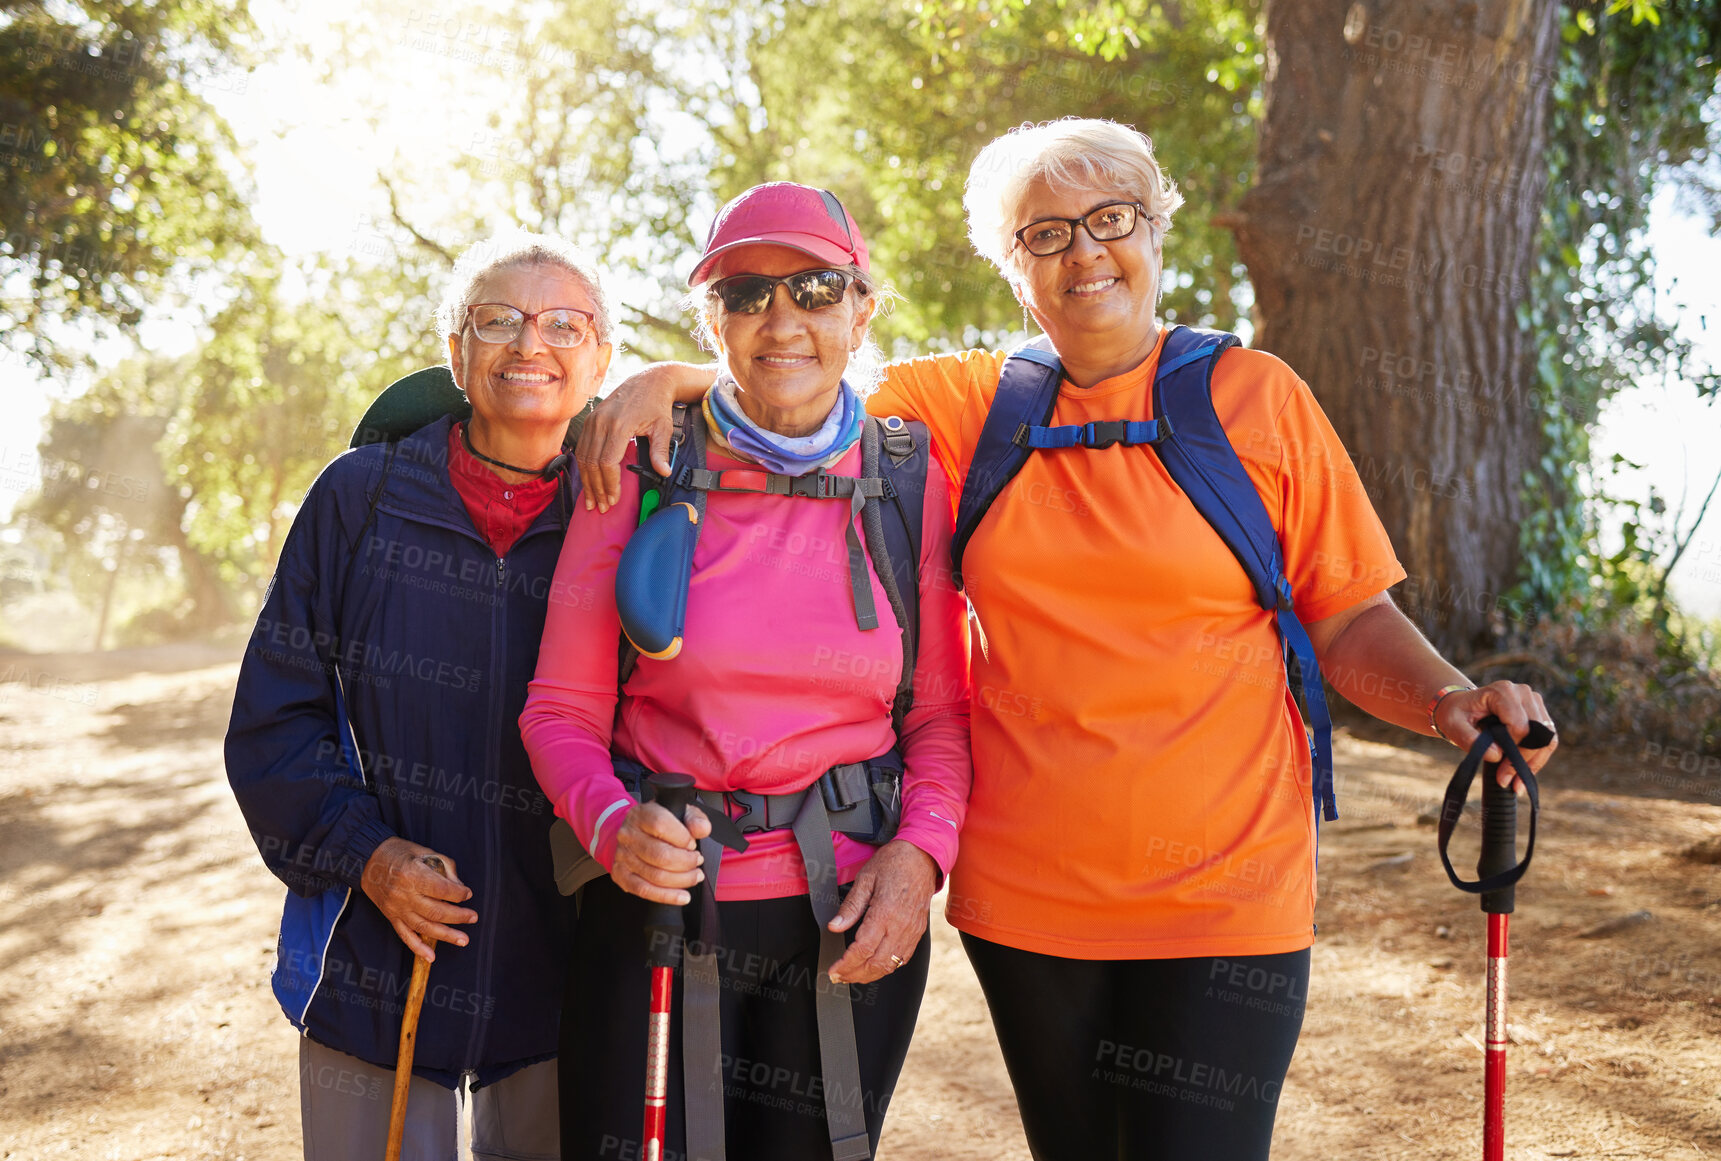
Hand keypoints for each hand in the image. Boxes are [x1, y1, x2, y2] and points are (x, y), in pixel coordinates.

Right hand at [361, 837, 475, 962]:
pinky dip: (418, 948)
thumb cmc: (400, 853)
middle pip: (436, 911)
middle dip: (458, 916)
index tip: (467, 893)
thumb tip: (460, 887)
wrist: (368, 861)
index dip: (458, 893)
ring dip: (446, 935)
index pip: (442, 890)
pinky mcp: (391, 917)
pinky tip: (431, 956)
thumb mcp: (425, 852)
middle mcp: (404, 894)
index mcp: (413, 875)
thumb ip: (445, 868)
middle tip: (473, 917)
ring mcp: (396, 908)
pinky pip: (405, 935)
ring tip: (463, 940)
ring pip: (424, 927)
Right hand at [574, 368, 681, 512]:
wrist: (647, 381)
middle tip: (602, 507)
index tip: (614, 499)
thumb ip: (660, 451)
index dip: (609, 484)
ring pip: (582, 457)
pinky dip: (583, 468)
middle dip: (596, 488)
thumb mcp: (663, 428)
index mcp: (619, 425)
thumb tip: (664, 472)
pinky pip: (581, 449)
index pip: (607, 462)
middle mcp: (601, 423)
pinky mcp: (589, 420)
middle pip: (591, 463)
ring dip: (587, 481)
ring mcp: (592, 420)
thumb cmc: (656, 405)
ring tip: (593, 500)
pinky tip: (588, 482)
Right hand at [612, 802, 712, 904]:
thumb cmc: (662, 823)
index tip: (693, 843)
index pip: (661, 825)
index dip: (682, 837)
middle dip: (686, 862)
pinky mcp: (621, 874)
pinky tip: (682, 896)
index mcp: (641, 814)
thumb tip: (702, 829)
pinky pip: (644, 890)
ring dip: (681, 880)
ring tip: (695, 876)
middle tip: (698, 861)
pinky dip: (666, 896)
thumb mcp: (680, 813)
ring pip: (655, 875)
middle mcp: (628, 835)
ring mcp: (623, 856)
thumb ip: (694, 819)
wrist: (637, 831)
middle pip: (660, 855)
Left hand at [826, 841, 937, 984]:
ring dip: (870, 975)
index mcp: (884, 913)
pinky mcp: (918, 932)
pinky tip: (875, 966)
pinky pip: (903, 958)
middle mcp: (900, 926)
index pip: (862, 950)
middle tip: (838, 976)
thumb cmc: (893, 863)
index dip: (845, 965)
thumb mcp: (865, 879)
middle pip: (876, 964)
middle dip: (854, 975)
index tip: (833, 970)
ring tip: (853, 975)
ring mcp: (911, 931)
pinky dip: (888, 968)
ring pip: (891, 966)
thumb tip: (834, 927)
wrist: (922, 855)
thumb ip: (850, 907)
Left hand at [1435, 680, 1558, 785]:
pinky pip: (1548, 740)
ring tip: (1517, 782)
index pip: (1520, 727)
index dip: (1514, 753)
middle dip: (1525, 761)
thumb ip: (1470, 739)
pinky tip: (1523, 773)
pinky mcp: (1539, 713)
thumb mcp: (1453, 726)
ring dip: (1535, 762)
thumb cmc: (1456, 714)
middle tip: (1509, 782)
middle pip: (1538, 733)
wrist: (1461, 706)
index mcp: (1502, 692)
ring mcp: (1534, 701)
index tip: (1500, 773)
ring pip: (1548, 738)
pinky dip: (1538, 758)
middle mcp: (1522, 693)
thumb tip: (1497, 755)